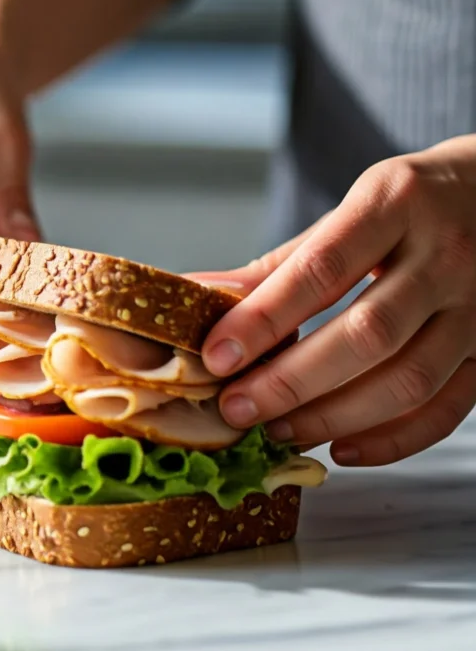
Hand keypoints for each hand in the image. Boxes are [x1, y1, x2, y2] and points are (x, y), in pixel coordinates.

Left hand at [198, 136, 475, 466]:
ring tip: (279, 430)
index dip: (264, 318)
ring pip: (408, 380)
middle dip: (292, 381)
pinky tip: (344, 447)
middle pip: (366, 334)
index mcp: (395, 204)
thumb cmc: (413, 203)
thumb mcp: (351, 209)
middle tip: (238, 408)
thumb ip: (282, 263)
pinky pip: (448, 409)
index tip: (217, 356)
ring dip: (334, 415)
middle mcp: (445, 255)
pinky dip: (393, 439)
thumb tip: (203, 294)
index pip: (321, 269)